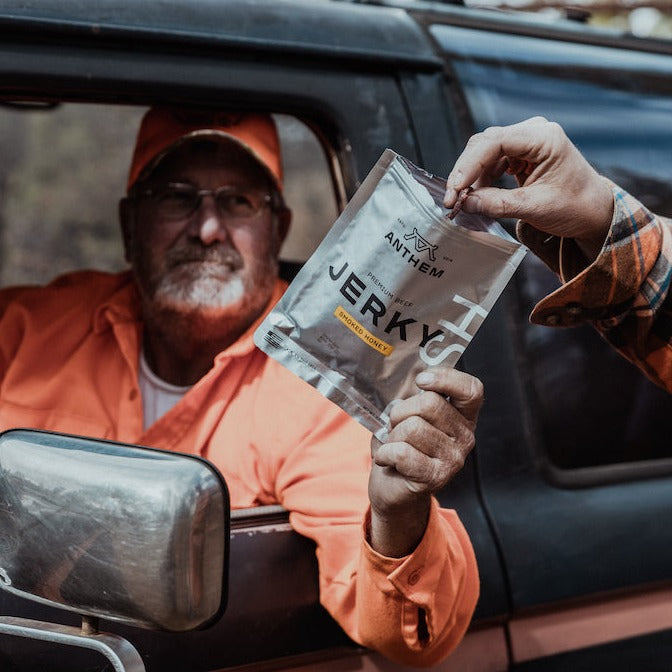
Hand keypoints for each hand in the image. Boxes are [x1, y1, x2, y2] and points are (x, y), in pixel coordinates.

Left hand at [368, 367, 482, 557]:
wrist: (392, 489)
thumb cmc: (400, 446)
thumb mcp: (408, 416)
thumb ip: (412, 395)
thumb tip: (404, 374)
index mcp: (463, 417)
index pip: (471, 390)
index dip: (446, 379)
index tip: (421, 381)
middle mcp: (465, 437)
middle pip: (430, 404)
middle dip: (401, 412)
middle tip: (396, 426)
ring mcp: (453, 459)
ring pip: (412, 427)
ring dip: (392, 435)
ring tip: (394, 446)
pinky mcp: (435, 478)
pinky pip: (401, 452)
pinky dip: (385, 453)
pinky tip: (386, 459)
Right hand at [444, 116, 613, 260]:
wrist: (593, 211)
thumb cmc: (575, 207)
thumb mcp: (535, 208)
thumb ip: (497, 204)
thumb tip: (464, 202)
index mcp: (544, 138)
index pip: (495, 141)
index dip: (469, 164)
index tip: (454, 189)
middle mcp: (534, 132)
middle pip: (485, 144)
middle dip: (465, 172)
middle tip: (451, 199)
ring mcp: (526, 141)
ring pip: (484, 153)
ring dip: (470, 177)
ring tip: (461, 201)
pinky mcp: (520, 154)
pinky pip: (491, 161)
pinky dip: (479, 179)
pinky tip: (474, 195)